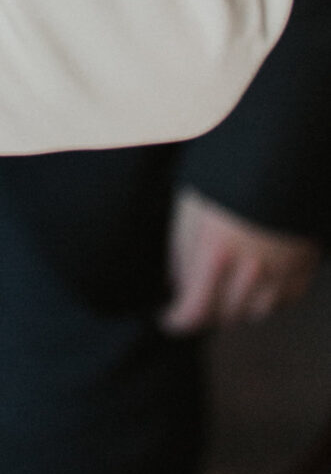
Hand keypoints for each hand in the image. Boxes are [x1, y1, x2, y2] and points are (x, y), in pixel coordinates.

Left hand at [161, 186, 320, 330]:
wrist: (283, 152)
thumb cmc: (229, 170)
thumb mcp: (191, 203)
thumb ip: (181, 250)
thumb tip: (176, 283)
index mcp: (218, 251)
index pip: (194, 310)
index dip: (176, 321)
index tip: (167, 318)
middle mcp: (253, 268)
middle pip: (224, 315)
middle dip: (203, 311)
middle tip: (192, 297)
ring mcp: (284, 270)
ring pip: (255, 312)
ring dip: (235, 306)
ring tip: (223, 285)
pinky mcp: (306, 265)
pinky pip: (284, 300)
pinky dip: (266, 298)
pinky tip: (254, 281)